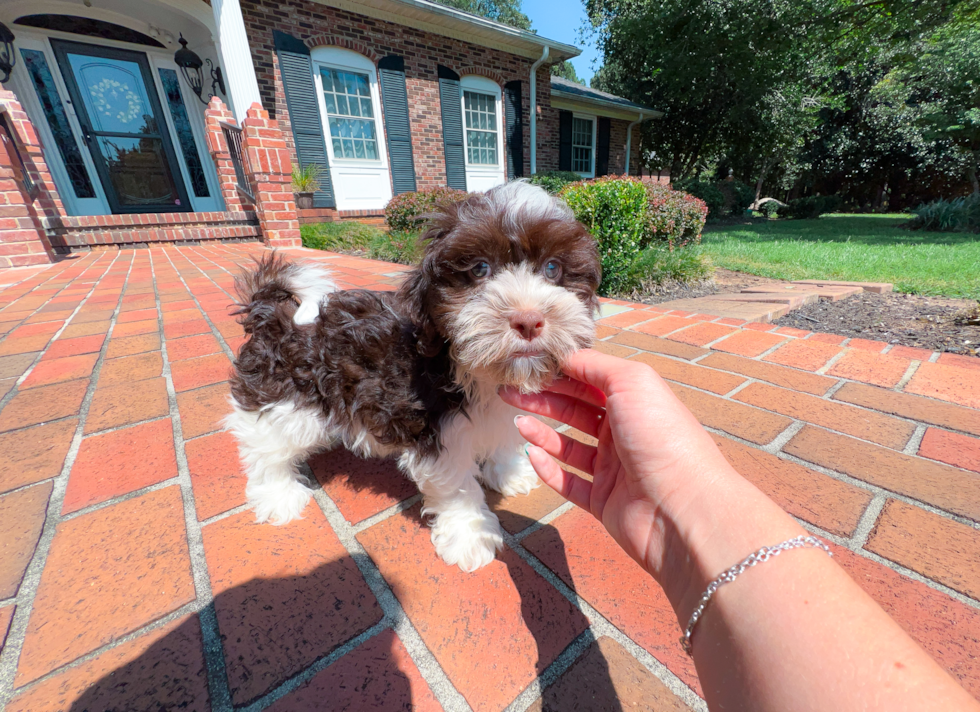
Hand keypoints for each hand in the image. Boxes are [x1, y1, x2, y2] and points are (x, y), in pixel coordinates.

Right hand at [500, 349, 745, 597]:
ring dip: (541, 433)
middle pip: (575, 411)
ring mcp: (614, 469)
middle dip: (542, 399)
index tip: (528, 366)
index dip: (560, 372)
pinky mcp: (603, 501)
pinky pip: (569, 482)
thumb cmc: (661, 436)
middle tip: (509, 392)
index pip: (589, 381)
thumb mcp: (631, 381)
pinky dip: (549, 470)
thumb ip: (595, 365)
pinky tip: (532, 455)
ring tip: (517, 422)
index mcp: (635, 401)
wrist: (681, 508)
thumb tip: (565, 356)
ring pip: (569, 446)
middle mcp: (625, 432)